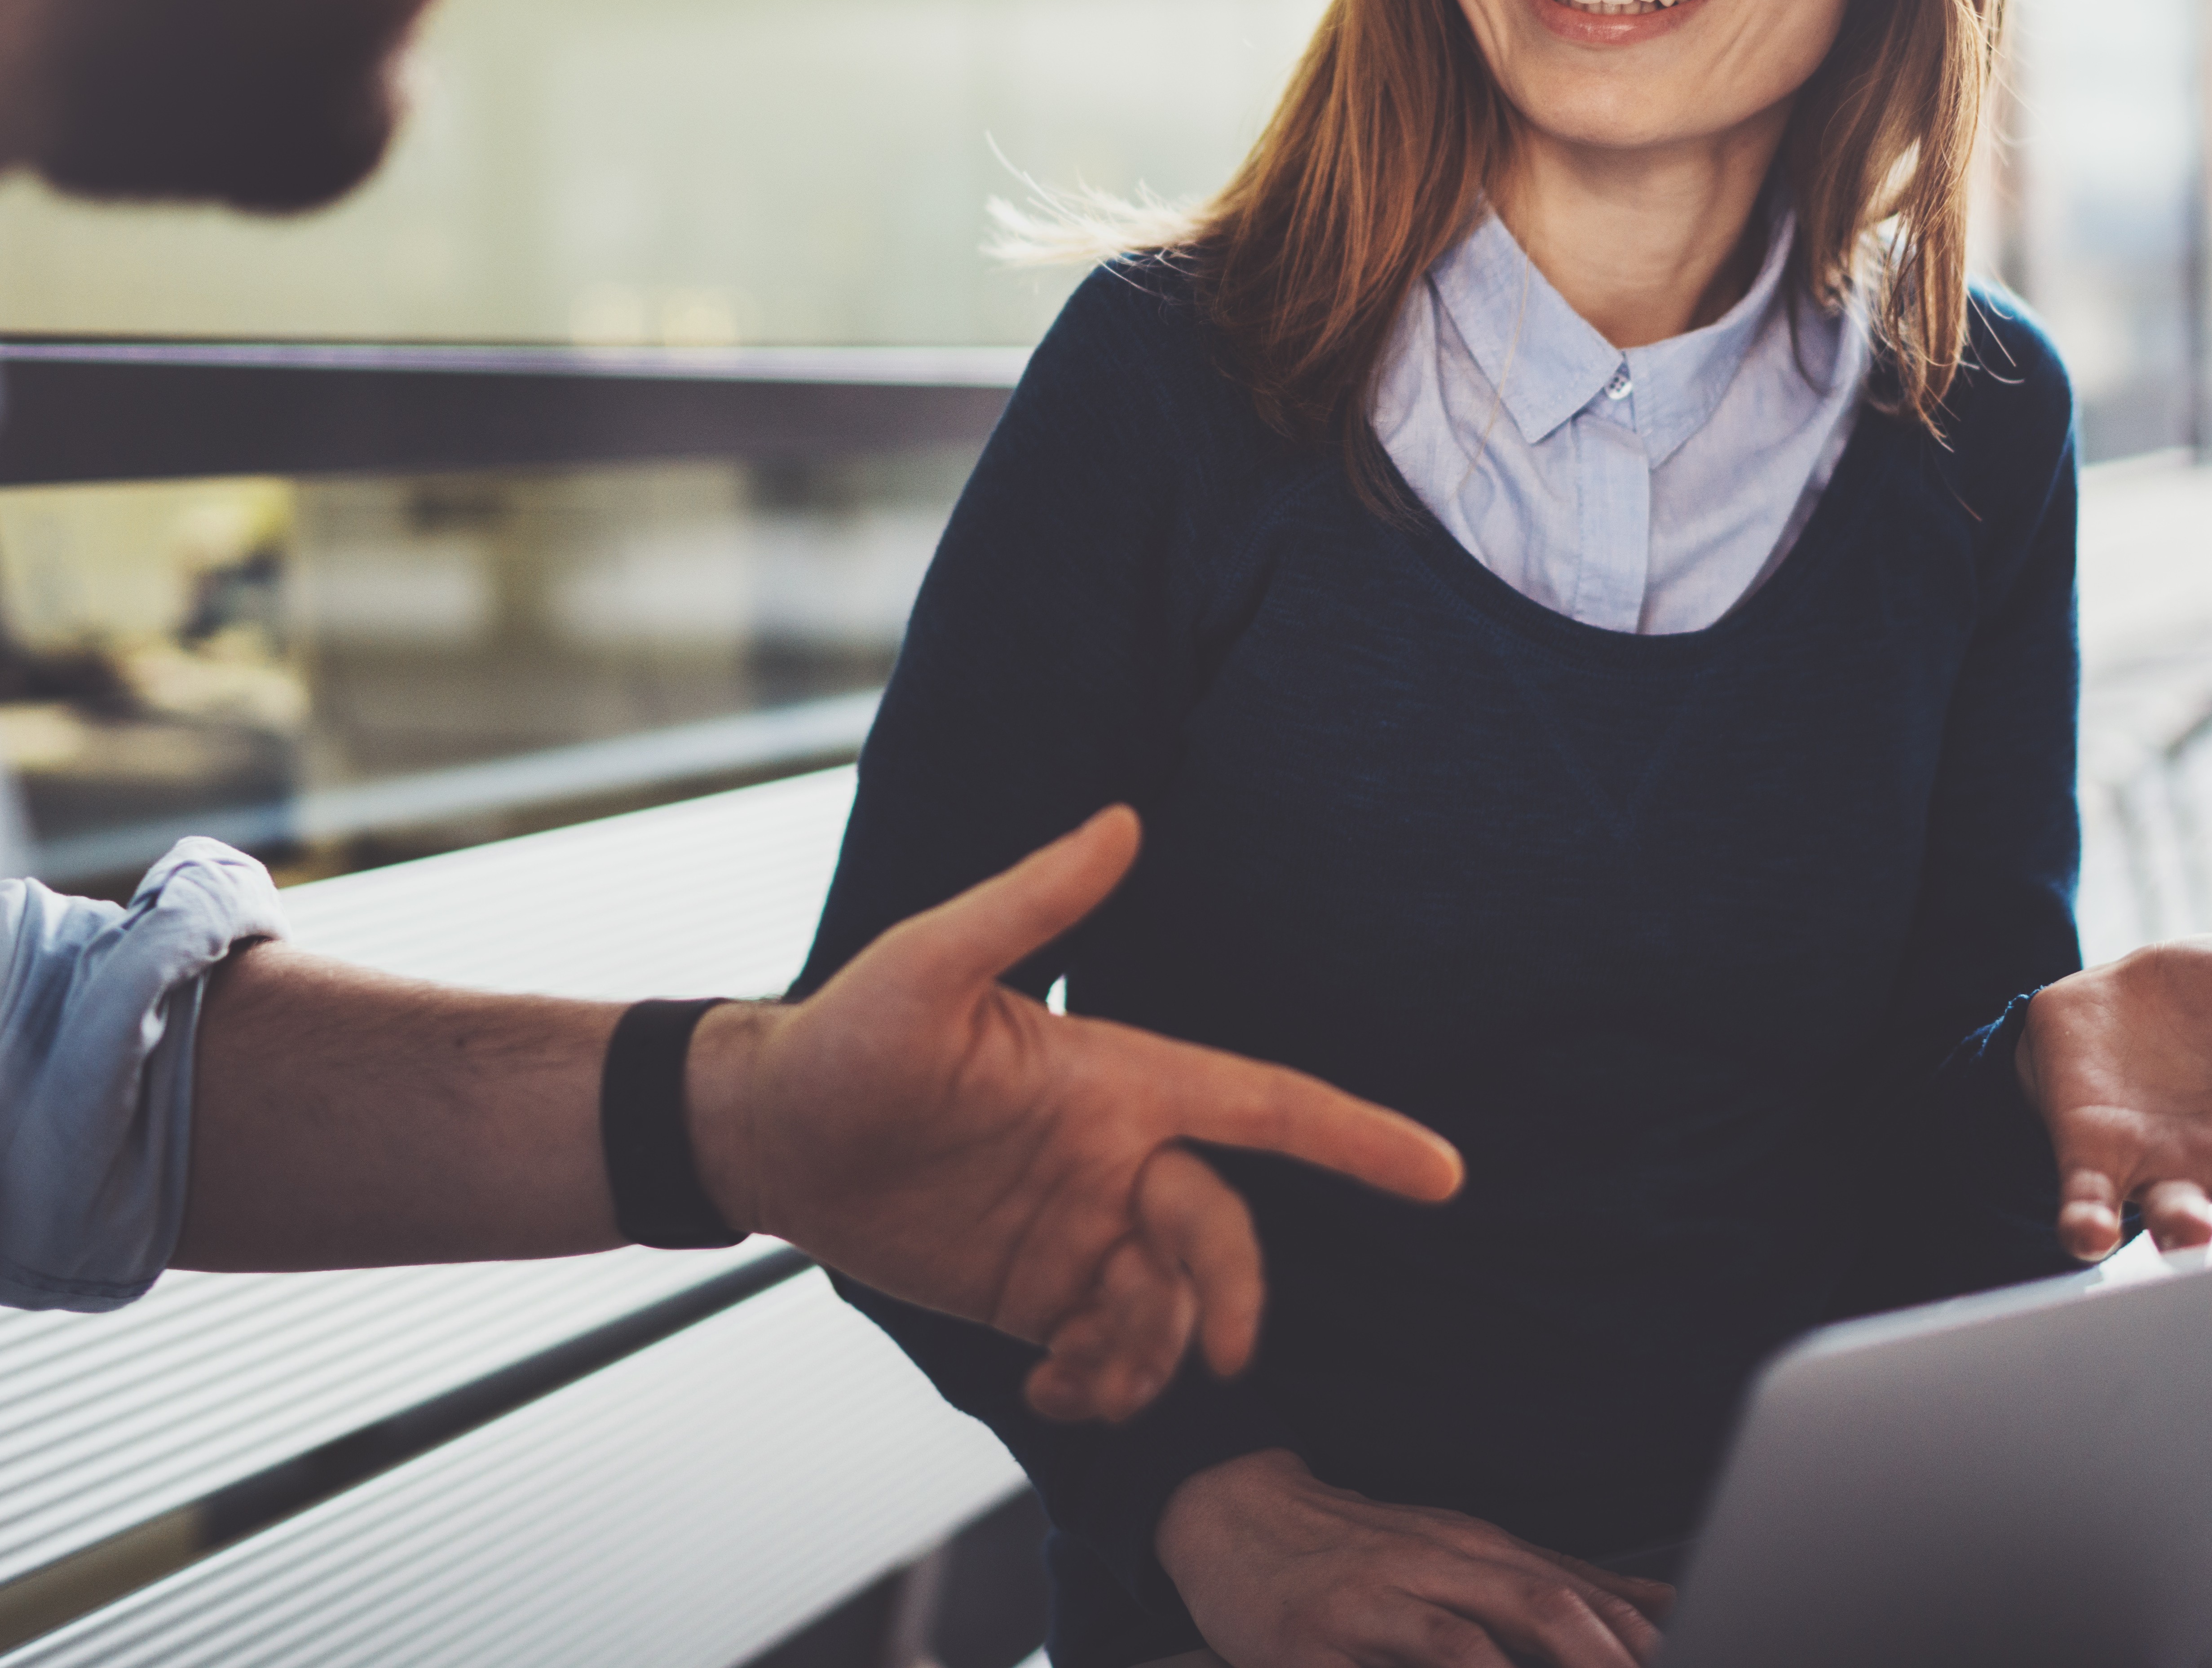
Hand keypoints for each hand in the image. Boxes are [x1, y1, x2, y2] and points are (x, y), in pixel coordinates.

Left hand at [691, 809, 1463, 1421]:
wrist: (767, 1131)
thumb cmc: (844, 1033)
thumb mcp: (928, 962)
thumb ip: (1030, 901)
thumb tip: (1122, 818)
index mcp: (1118, 1081)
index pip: (1265, 1105)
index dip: (1356, 1137)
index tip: (1444, 1172)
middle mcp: (1117, 1156)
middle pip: (1223, 1231)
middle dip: (1232, 1295)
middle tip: (1212, 1357)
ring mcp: (1081, 1228)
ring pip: (1172, 1304)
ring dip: (1153, 1353)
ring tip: (1077, 1375)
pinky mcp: (1037, 1293)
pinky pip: (1111, 1354)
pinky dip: (1103, 1386)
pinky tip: (1051, 1393)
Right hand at [1158, 1450, 1675, 1667]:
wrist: (1234, 1512)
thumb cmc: (1359, 1550)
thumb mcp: (1461, 1552)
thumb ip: (1555, 1583)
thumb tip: (1662, 1609)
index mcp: (1479, 1549)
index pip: (1581, 1589)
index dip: (1641, 1634)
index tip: (1702, 1650)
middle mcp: (1440, 1561)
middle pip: (1544, 1601)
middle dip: (1608, 1653)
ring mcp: (1382, 1593)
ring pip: (1477, 1631)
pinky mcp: (1325, 1634)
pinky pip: (1402, 1662)